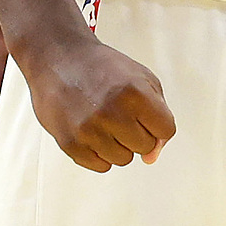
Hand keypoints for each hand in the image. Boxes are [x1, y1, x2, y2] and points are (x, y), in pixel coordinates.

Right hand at [22, 31, 175, 172]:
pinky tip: (92, 130)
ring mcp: (89, 130)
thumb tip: (152, 158)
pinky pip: (101, 166)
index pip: (166, 130)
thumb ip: (159, 116)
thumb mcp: (143, 78)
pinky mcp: (70, 144)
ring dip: (119, 144)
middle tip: (121, 113)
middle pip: (145, 147)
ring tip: (104, 120)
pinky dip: (100, 152)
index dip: (158, 123)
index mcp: (135, 93)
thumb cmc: (105, 69)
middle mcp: (112, 113)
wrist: (59, 59)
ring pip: (123, 159)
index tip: (145, 112)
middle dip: (139, 132)